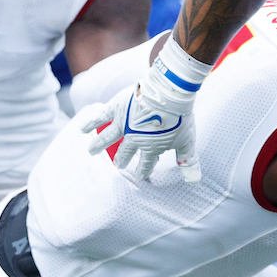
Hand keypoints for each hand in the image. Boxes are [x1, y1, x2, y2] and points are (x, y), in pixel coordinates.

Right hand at [82, 76, 199, 182]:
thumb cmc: (180, 118)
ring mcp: (124, 124)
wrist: (170, 94)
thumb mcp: (187, 142)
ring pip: (108, 138)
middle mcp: (134, 139)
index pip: (146, 163)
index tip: (140, 177)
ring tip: (90, 151)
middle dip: (122, 160)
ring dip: (99, 145)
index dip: (144, 170)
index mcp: (151, 148)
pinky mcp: (117, 108)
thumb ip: (188, 161)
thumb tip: (194, 182)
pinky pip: (100, 117)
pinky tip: (82, 129)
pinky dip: (90, 122)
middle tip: (117, 166)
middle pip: (126, 152)